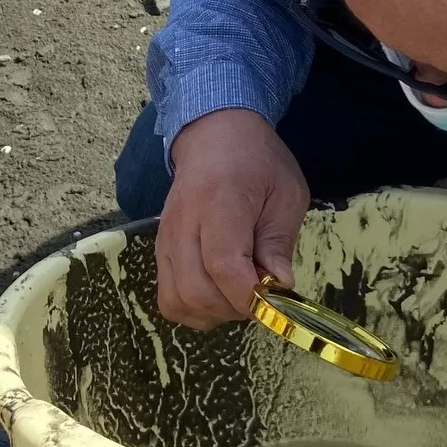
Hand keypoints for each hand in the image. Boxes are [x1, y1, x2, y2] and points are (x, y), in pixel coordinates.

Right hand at [157, 108, 310, 329]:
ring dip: (214, 312)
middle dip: (235, 307)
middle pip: (197, 290)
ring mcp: (166, 238)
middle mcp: (183, 223)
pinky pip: (169, 297)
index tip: (274, 297)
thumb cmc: (257, 162)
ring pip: (179, 300)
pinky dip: (194, 308)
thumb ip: (279, 242)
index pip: (223, 264)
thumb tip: (279, 289)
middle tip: (260, 292)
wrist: (213, 135)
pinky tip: (218, 293)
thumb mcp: (286, 193)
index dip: (248, 294)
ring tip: (238, 292)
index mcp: (220, 202)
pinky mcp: (160, 250)